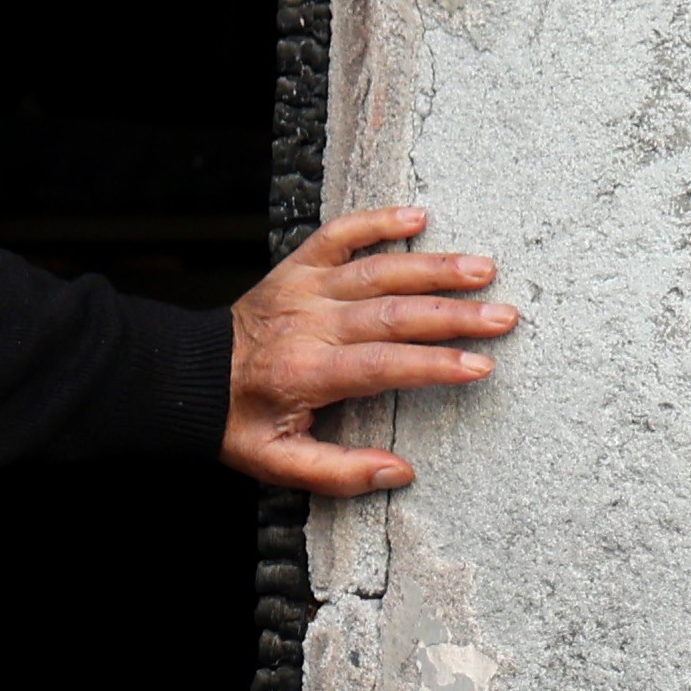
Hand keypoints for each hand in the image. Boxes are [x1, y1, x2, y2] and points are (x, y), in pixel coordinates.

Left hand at [224, 204, 517, 494]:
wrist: (186, 378)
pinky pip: (339, 234)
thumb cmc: (239, 423)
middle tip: (504, 317)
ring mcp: (303, 289)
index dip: (435, 365)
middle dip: (453, 315)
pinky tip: (418, 218)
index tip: (479, 365)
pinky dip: (377, 221)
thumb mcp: (278, 464)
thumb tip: (400, 471)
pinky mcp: (296, 267)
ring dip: (433, 268)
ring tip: (483, 269)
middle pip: (393, 313)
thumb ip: (339, 472)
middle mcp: (309, 324)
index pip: (384, 365)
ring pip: (377, 271)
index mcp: (307, 373)